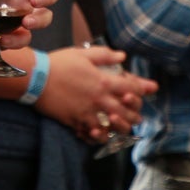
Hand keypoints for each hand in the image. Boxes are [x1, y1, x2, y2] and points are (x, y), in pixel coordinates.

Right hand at [35, 46, 159, 139]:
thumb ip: (105, 55)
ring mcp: (88, 113)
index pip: (131, 87)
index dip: (144, 88)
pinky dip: (100, 135)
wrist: (36, 79)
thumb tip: (122, 56)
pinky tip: (103, 134)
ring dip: (121, 127)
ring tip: (124, 127)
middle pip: (126, 112)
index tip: (153, 88)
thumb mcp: (83, 54)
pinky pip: (92, 134)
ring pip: (112, 126)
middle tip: (139, 115)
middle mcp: (99, 99)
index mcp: (103, 81)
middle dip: (135, 114)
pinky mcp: (76, 122)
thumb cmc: (59, 63)